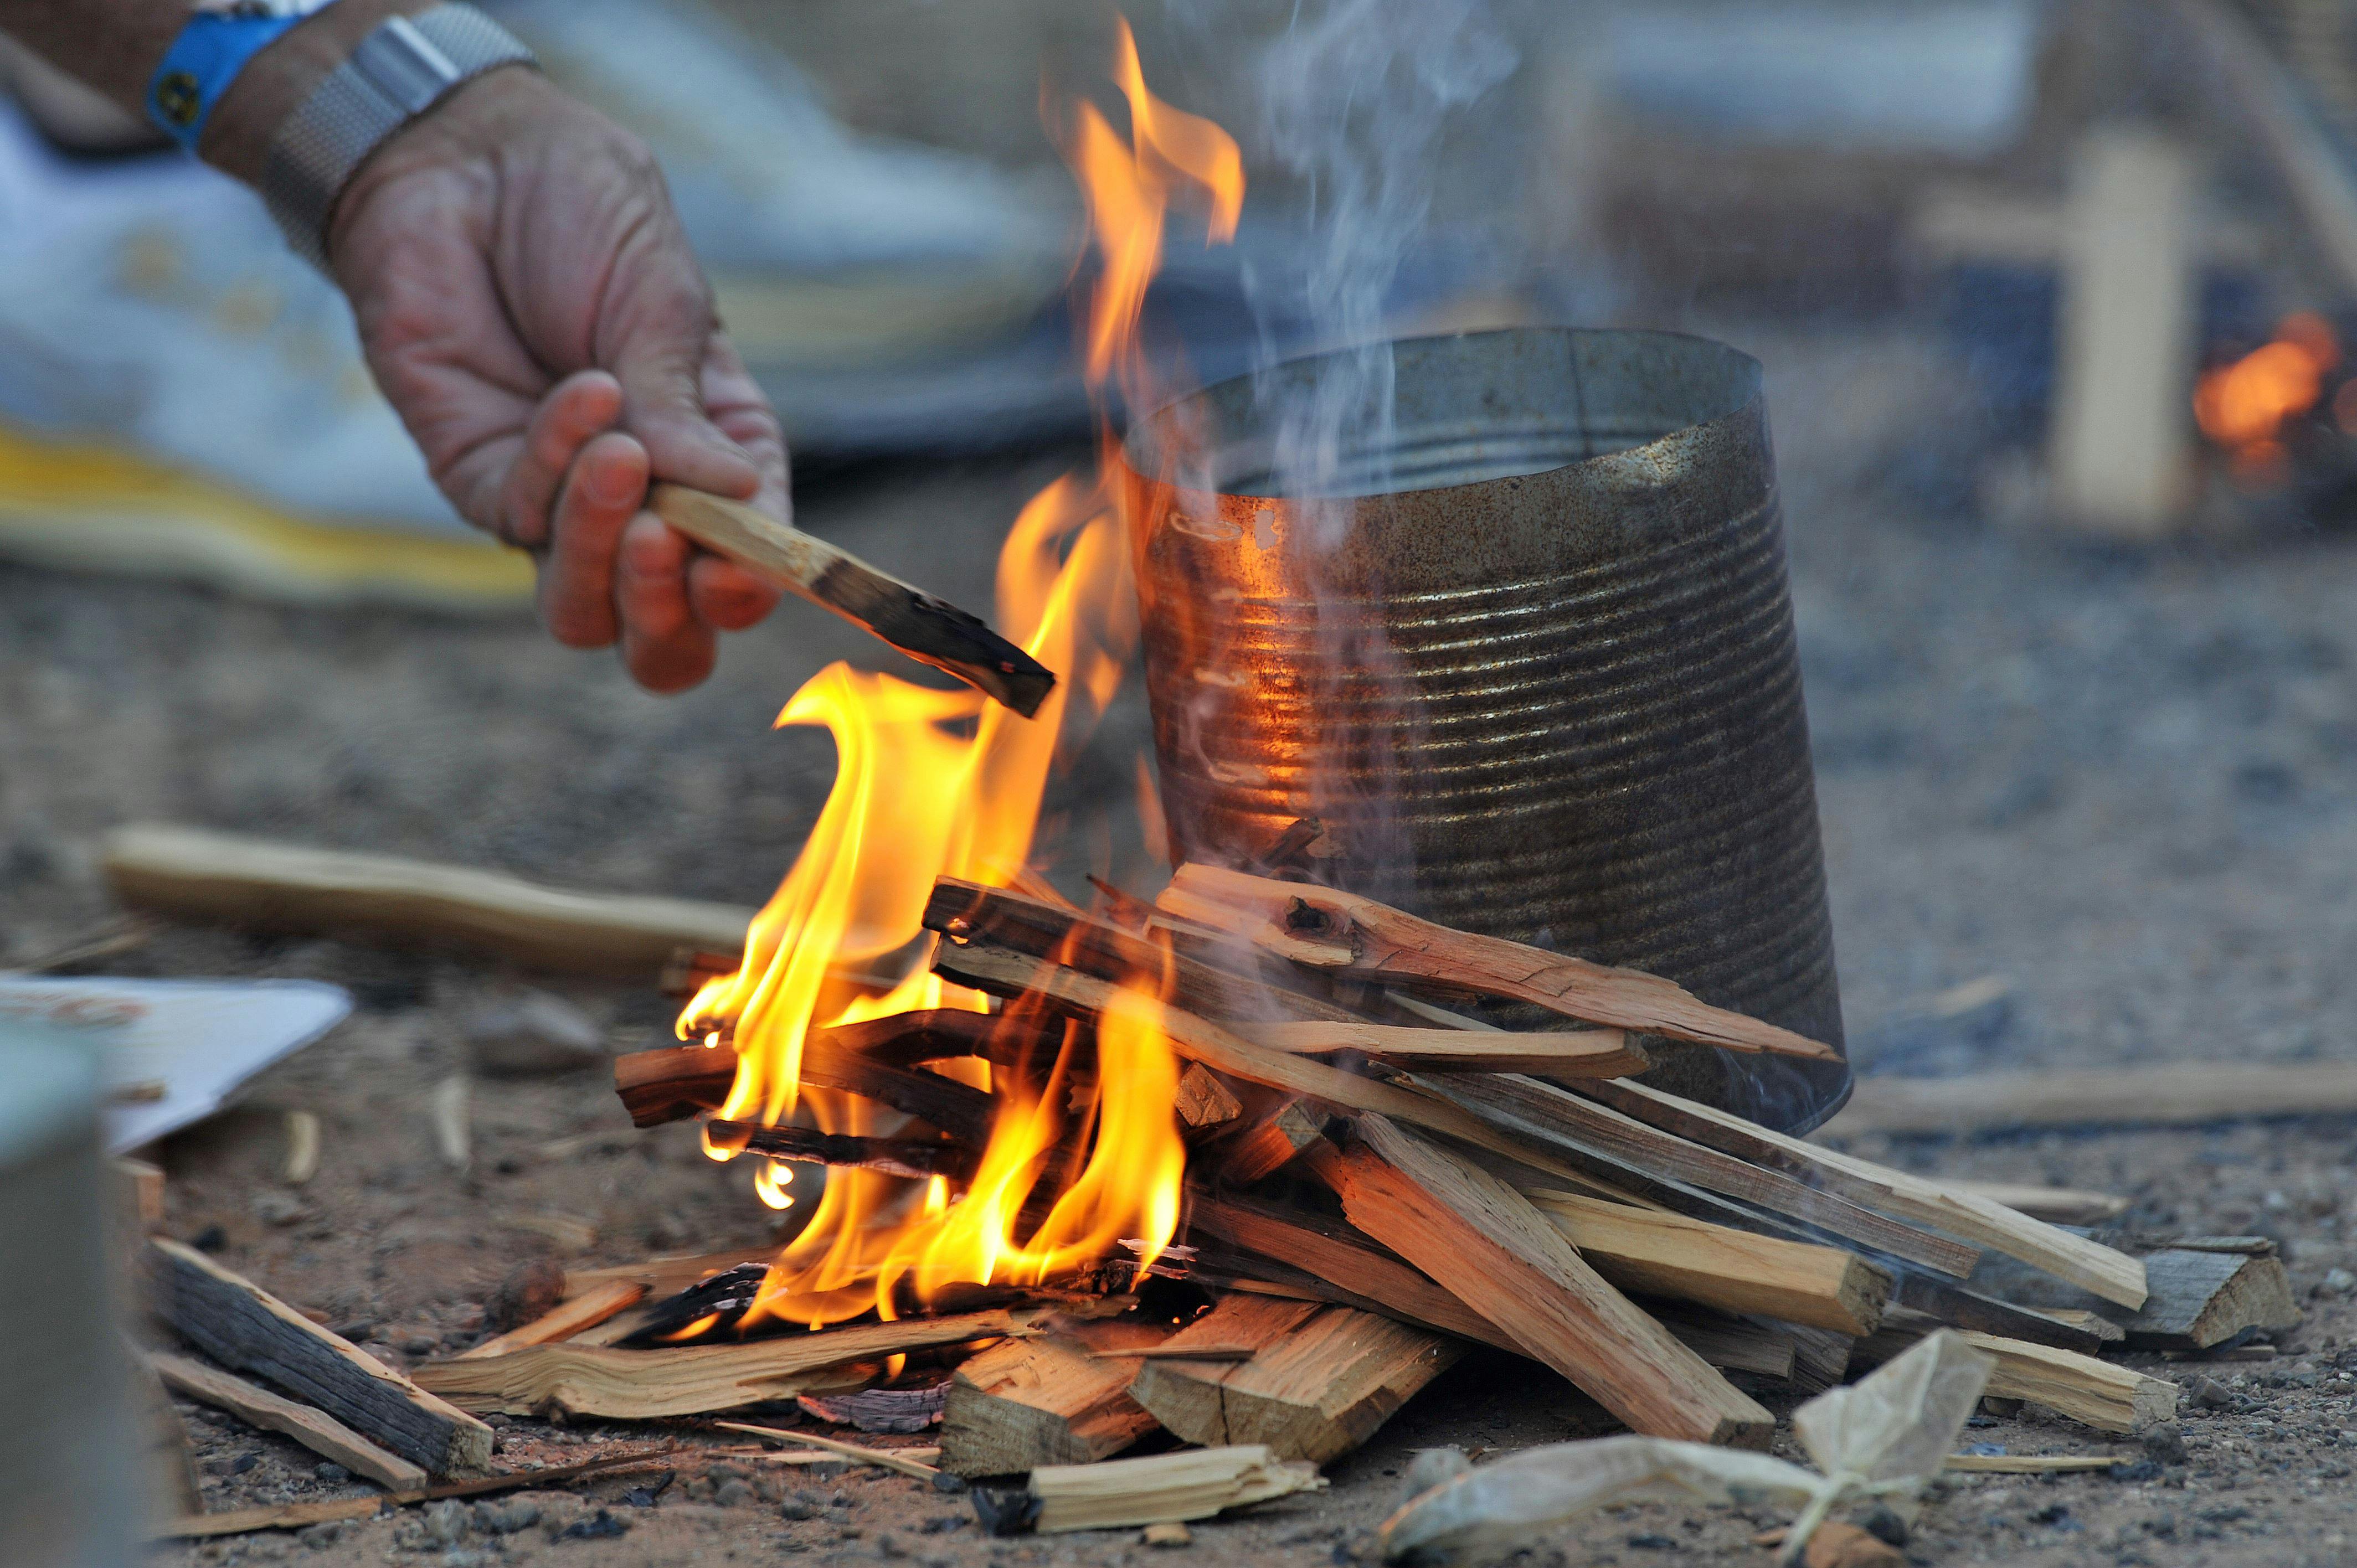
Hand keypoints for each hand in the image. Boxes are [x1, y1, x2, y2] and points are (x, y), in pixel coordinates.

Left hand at [327, 67, 782, 690]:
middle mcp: (648, 500)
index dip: (750, 588)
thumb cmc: (581, 211)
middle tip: (665, 541)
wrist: (459, 160)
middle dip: (668, 612)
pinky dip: (559, 463)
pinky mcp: (484, 480)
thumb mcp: (663, 297)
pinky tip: (580, 392)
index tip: (737, 567)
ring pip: (586, 612)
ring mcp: (562, 503)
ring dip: (604, 552)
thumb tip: (738, 496)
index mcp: (722, 455)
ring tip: (619, 459)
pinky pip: (523, 519)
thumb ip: (686, 406)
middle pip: (667, 633)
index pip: (750, 563)